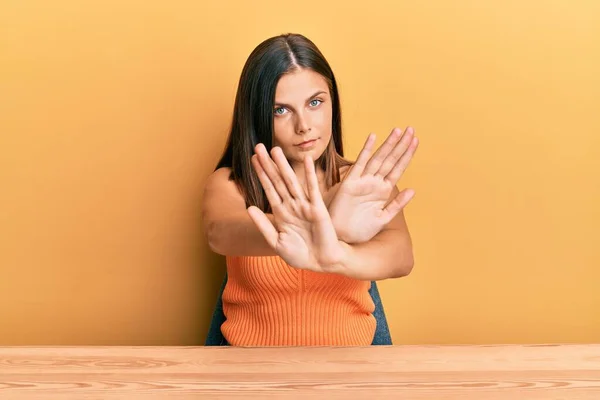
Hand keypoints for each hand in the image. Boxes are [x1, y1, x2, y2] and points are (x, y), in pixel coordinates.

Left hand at [247, 144, 344, 271]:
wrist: (320, 264)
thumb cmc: (300, 255)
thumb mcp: (276, 241)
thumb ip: (263, 225)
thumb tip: (248, 208)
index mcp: (281, 213)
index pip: (269, 189)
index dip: (261, 174)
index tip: (252, 159)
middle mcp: (292, 205)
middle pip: (277, 180)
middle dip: (268, 164)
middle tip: (258, 146)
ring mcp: (305, 205)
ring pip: (292, 181)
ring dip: (283, 166)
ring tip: (275, 150)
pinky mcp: (318, 209)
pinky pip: (313, 189)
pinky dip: (310, 175)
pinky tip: (307, 161)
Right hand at [328, 126, 418, 243]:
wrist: (340, 238)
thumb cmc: (359, 230)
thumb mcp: (383, 218)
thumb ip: (397, 204)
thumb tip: (413, 190)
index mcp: (383, 191)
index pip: (398, 168)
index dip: (407, 154)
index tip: (416, 140)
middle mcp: (374, 183)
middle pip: (390, 160)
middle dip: (401, 145)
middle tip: (411, 129)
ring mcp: (362, 182)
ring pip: (378, 159)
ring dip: (388, 145)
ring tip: (399, 131)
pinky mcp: (350, 184)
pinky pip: (359, 165)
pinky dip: (366, 151)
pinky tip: (372, 137)